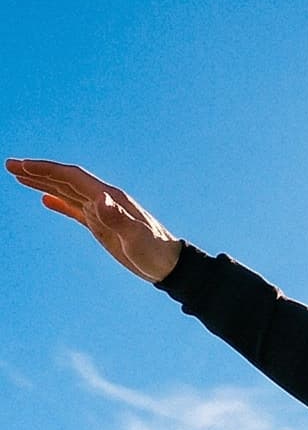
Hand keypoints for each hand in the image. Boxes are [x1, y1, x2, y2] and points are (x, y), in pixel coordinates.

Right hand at [7, 159, 183, 284]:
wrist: (169, 264)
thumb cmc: (155, 252)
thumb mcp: (136, 238)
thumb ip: (118, 218)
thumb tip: (100, 200)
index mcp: (109, 197)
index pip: (71, 177)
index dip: (46, 170)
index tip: (21, 166)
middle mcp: (103, 199)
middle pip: (65, 180)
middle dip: (37, 172)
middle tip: (10, 165)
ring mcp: (102, 211)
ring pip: (67, 191)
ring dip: (43, 183)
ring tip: (18, 176)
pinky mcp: (101, 225)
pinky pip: (75, 209)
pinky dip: (58, 202)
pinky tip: (45, 200)